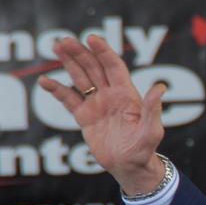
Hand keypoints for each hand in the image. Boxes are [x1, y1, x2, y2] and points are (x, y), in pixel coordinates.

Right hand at [38, 35, 168, 193]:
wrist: (129, 166)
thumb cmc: (144, 148)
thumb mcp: (152, 129)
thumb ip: (152, 109)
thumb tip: (160, 87)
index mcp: (127, 93)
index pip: (113, 66)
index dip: (103, 51)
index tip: (92, 38)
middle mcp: (110, 94)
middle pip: (93, 67)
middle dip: (80, 53)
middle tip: (64, 40)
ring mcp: (96, 104)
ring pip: (80, 78)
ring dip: (68, 63)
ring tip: (56, 47)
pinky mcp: (84, 117)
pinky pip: (69, 99)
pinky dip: (57, 90)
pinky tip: (45, 82)